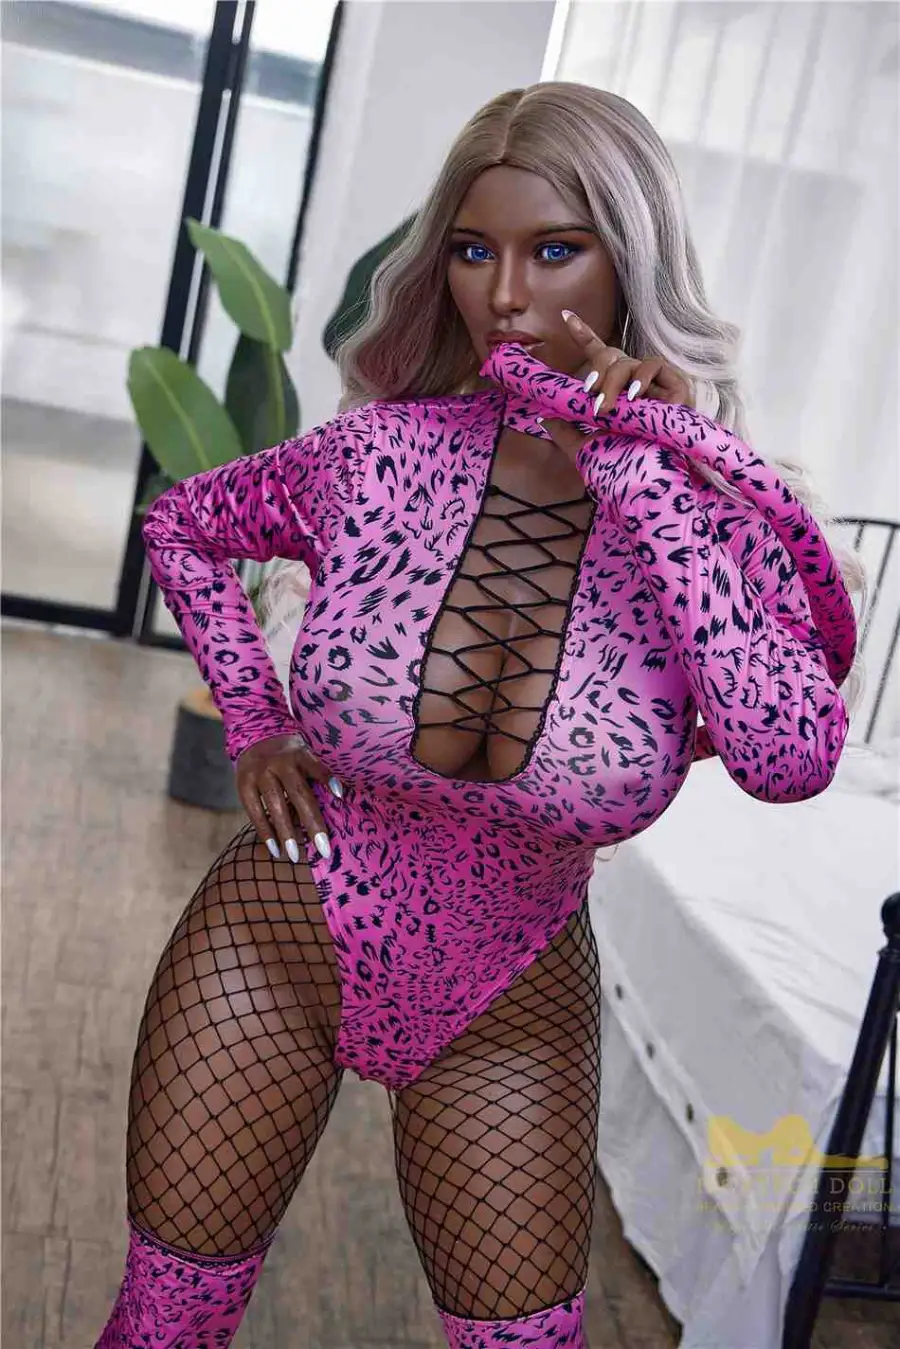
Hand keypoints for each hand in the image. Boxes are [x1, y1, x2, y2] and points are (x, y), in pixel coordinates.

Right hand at [235, 732, 341, 862]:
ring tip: (295, 856)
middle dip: (312, 824)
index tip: (341, 796)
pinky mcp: (243, 783)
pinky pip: (254, 811)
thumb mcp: (305, 755)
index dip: (328, 779)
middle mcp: (280, 762)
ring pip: (276, 805)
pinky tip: (274, 849)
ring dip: (286, 833)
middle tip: (323, 850)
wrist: (254, 737)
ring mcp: (260, 772)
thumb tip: (341, 801)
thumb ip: (318, 775)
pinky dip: (265, 831)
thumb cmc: (290, 756)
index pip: (317, 768)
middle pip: (299, 794)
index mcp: (300, 753)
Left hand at [540, 309, 693, 464]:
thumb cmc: (620, 469)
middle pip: (612, 356)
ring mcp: (656, 385)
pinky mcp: (677, 387)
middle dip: (597, 371)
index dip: (583, 334)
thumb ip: (566, 432)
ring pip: (629, 361)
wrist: (647, 482)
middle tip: (590, 395)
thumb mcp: (586, 449)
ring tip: (607, 407)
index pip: (599, 356)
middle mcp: (634, 384)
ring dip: (613, 381)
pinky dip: (642, 377)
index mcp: (615, 392)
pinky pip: (655, 365)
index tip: (565, 317)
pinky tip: (634, 396)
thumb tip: (544, 418)